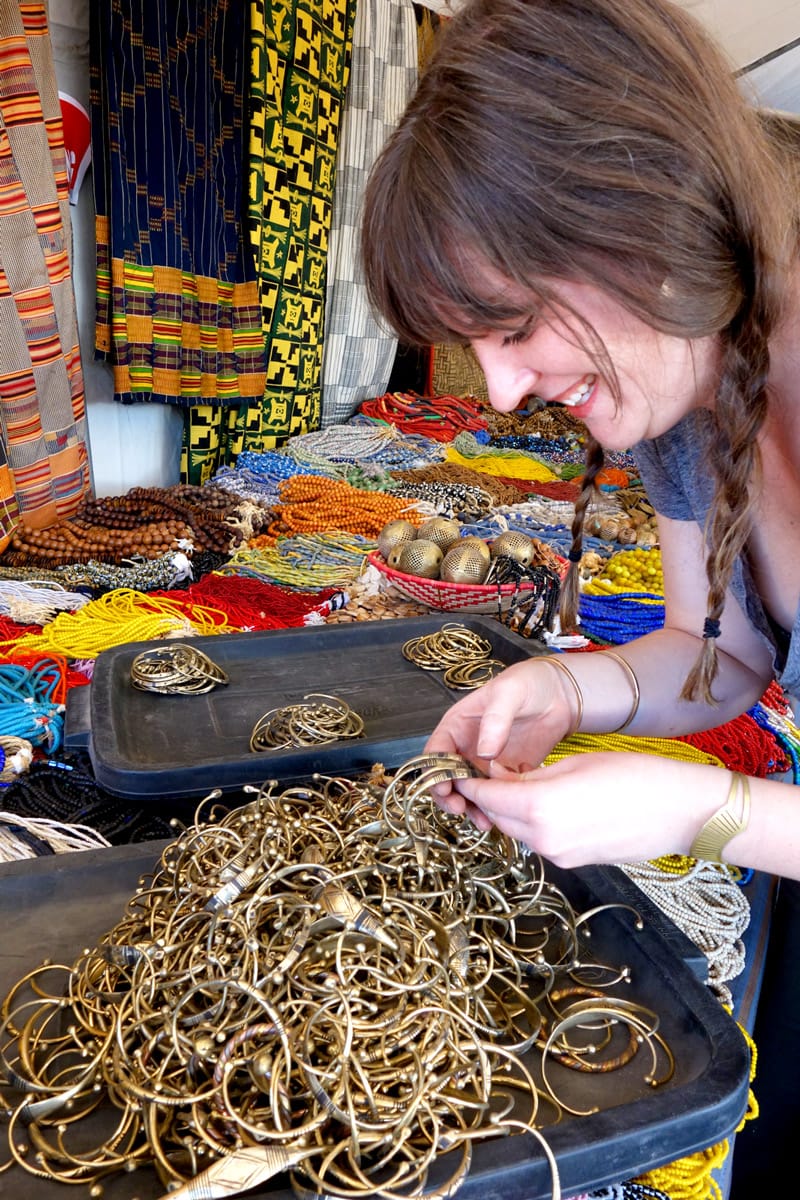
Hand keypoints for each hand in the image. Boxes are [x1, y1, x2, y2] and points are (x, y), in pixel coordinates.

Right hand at [425, 658, 574, 815]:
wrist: (559, 694)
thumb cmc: (528, 684)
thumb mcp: (509, 693)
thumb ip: (495, 720)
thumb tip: (483, 752)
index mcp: (458, 724)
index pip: (436, 751)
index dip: (434, 771)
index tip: (444, 787)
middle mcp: (467, 746)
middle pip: (447, 777)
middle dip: (449, 795)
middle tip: (460, 808)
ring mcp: (485, 762)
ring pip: (469, 791)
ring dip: (472, 806)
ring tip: (484, 820)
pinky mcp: (505, 774)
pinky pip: (494, 795)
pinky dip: (495, 807)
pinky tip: (503, 815)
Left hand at [447, 752, 729, 867]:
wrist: (682, 812)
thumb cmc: (636, 777)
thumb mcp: (575, 763)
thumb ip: (533, 776)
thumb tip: (503, 780)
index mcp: (539, 808)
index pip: (485, 796)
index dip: (468, 781)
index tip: (457, 768)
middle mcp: (543, 839)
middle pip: (496, 816)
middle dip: (486, 796)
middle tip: (486, 771)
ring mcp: (558, 855)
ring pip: (515, 830)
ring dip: (509, 809)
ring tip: (518, 782)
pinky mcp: (573, 862)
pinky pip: (538, 839)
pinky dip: (531, 822)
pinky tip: (546, 801)